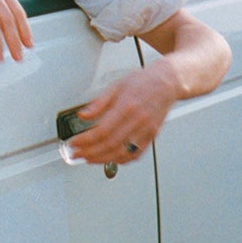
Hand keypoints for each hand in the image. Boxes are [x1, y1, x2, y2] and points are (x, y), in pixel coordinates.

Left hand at [63, 60, 178, 163]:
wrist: (167, 82)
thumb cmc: (143, 82)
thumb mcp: (116, 86)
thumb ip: (99, 103)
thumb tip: (83, 115)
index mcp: (127, 106)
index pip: (102, 130)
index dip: (86, 140)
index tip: (74, 143)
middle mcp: (138, 120)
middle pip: (110, 144)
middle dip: (90, 152)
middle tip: (77, 154)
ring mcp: (147, 130)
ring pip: (122, 152)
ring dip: (103, 159)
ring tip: (89, 158)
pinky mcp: (152, 136)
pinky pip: (136, 154)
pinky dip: (121, 160)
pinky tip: (110, 159)